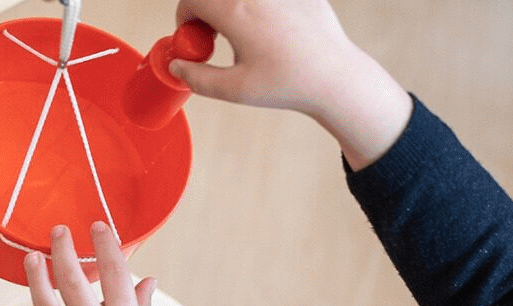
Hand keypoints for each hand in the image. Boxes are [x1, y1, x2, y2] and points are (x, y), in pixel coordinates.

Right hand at [168, 0, 411, 168]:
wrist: (335, 77)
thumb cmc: (287, 84)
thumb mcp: (234, 89)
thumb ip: (197, 78)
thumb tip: (177, 67)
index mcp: (235, 11)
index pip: (192, 0)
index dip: (184, 18)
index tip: (193, 37)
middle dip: (206, 10)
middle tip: (214, 35)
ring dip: (232, 9)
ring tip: (242, 35)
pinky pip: (268, 0)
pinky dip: (261, 9)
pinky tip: (273, 34)